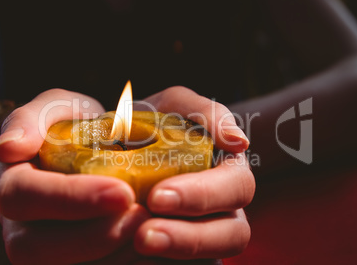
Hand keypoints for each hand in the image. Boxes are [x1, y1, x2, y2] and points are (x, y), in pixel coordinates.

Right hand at [0, 89, 149, 264]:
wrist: (102, 147)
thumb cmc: (79, 124)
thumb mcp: (60, 108)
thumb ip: (33, 118)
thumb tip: (8, 148)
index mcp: (11, 179)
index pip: (22, 195)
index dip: (68, 198)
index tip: (122, 192)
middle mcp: (17, 221)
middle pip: (33, 247)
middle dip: (92, 236)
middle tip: (140, 216)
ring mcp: (40, 245)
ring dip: (108, 255)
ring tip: (148, 229)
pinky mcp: (68, 258)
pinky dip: (117, 262)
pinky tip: (146, 246)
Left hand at [133, 86, 254, 259]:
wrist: (116, 149)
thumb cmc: (151, 125)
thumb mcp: (173, 106)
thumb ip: (205, 113)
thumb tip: (239, 143)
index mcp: (226, 172)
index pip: (236, 189)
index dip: (203, 196)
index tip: (158, 197)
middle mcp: (223, 208)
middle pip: (232, 235)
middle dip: (190, 237)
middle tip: (143, 236)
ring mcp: (204, 234)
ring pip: (210, 259)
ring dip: (176, 256)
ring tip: (136, 245)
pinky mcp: (181, 253)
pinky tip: (127, 261)